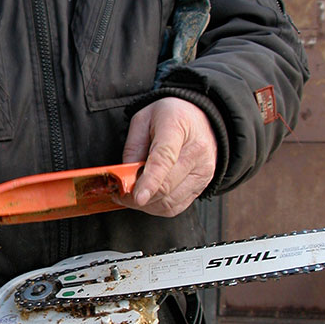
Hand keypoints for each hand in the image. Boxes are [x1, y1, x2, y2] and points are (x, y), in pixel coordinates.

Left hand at [118, 97, 216, 216]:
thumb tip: (125, 176)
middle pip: (166, 185)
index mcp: (177, 127)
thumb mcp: (143, 119)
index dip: (150, 180)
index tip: (137, 196)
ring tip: (133, 195)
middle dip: (138, 196)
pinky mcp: (203, 185)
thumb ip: (133, 147)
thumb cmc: (170, 116)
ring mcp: (203, 170)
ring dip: (147, 204)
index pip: (164, 158)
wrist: (202, 117)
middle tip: (120, 194)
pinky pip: (178, 206)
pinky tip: (149, 198)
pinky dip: (159, 207)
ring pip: (171, 201)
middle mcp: (196, 151)